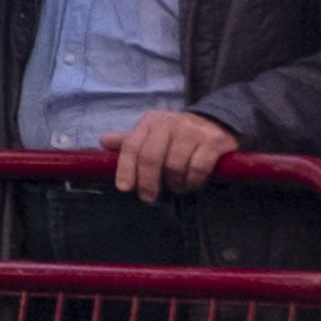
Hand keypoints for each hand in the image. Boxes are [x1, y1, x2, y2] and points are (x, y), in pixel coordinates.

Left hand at [103, 106, 237, 197]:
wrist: (217, 122)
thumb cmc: (178, 134)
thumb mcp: (153, 134)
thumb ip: (131, 140)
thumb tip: (103, 142)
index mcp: (150, 121)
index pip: (131, 145)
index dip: (125, 169)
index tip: (124, 188)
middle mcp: (169, 123)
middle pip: (150, 158)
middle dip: (148, 182)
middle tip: (149, 198)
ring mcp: (192, 131)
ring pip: (174, 165)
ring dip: (174, 183)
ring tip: (176, 188)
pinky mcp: (213, 141)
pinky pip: (197, 168)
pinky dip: (192, 181)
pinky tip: (191, 184)